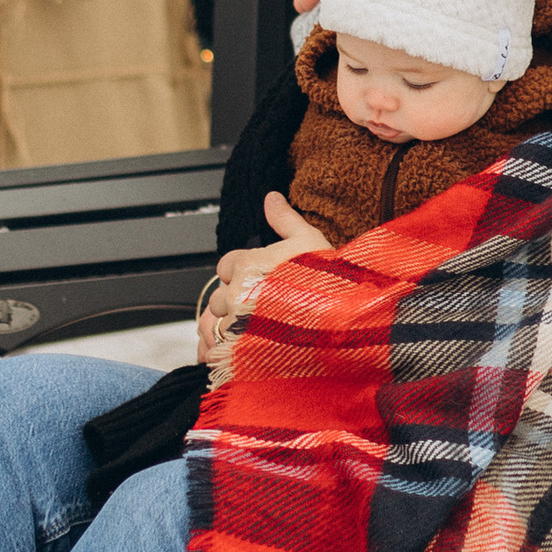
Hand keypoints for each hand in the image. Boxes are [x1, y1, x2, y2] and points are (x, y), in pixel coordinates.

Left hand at [197, 192, 323, 376]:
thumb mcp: (311, 241)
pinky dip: (215, 352)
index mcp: (246, 265)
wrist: (341, 328)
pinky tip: (233, 352)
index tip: (258, 281)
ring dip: (225, 327)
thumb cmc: (328, 285)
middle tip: (259, 310)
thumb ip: (285, 219)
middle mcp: (235, 295)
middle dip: (234, 302)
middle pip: (219, 297)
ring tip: (249, 333)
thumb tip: (271, 197)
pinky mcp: (234, 354)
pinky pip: (210, 351)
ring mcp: (233, 327)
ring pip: (213, 324)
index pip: (227, 266)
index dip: (241, 272)